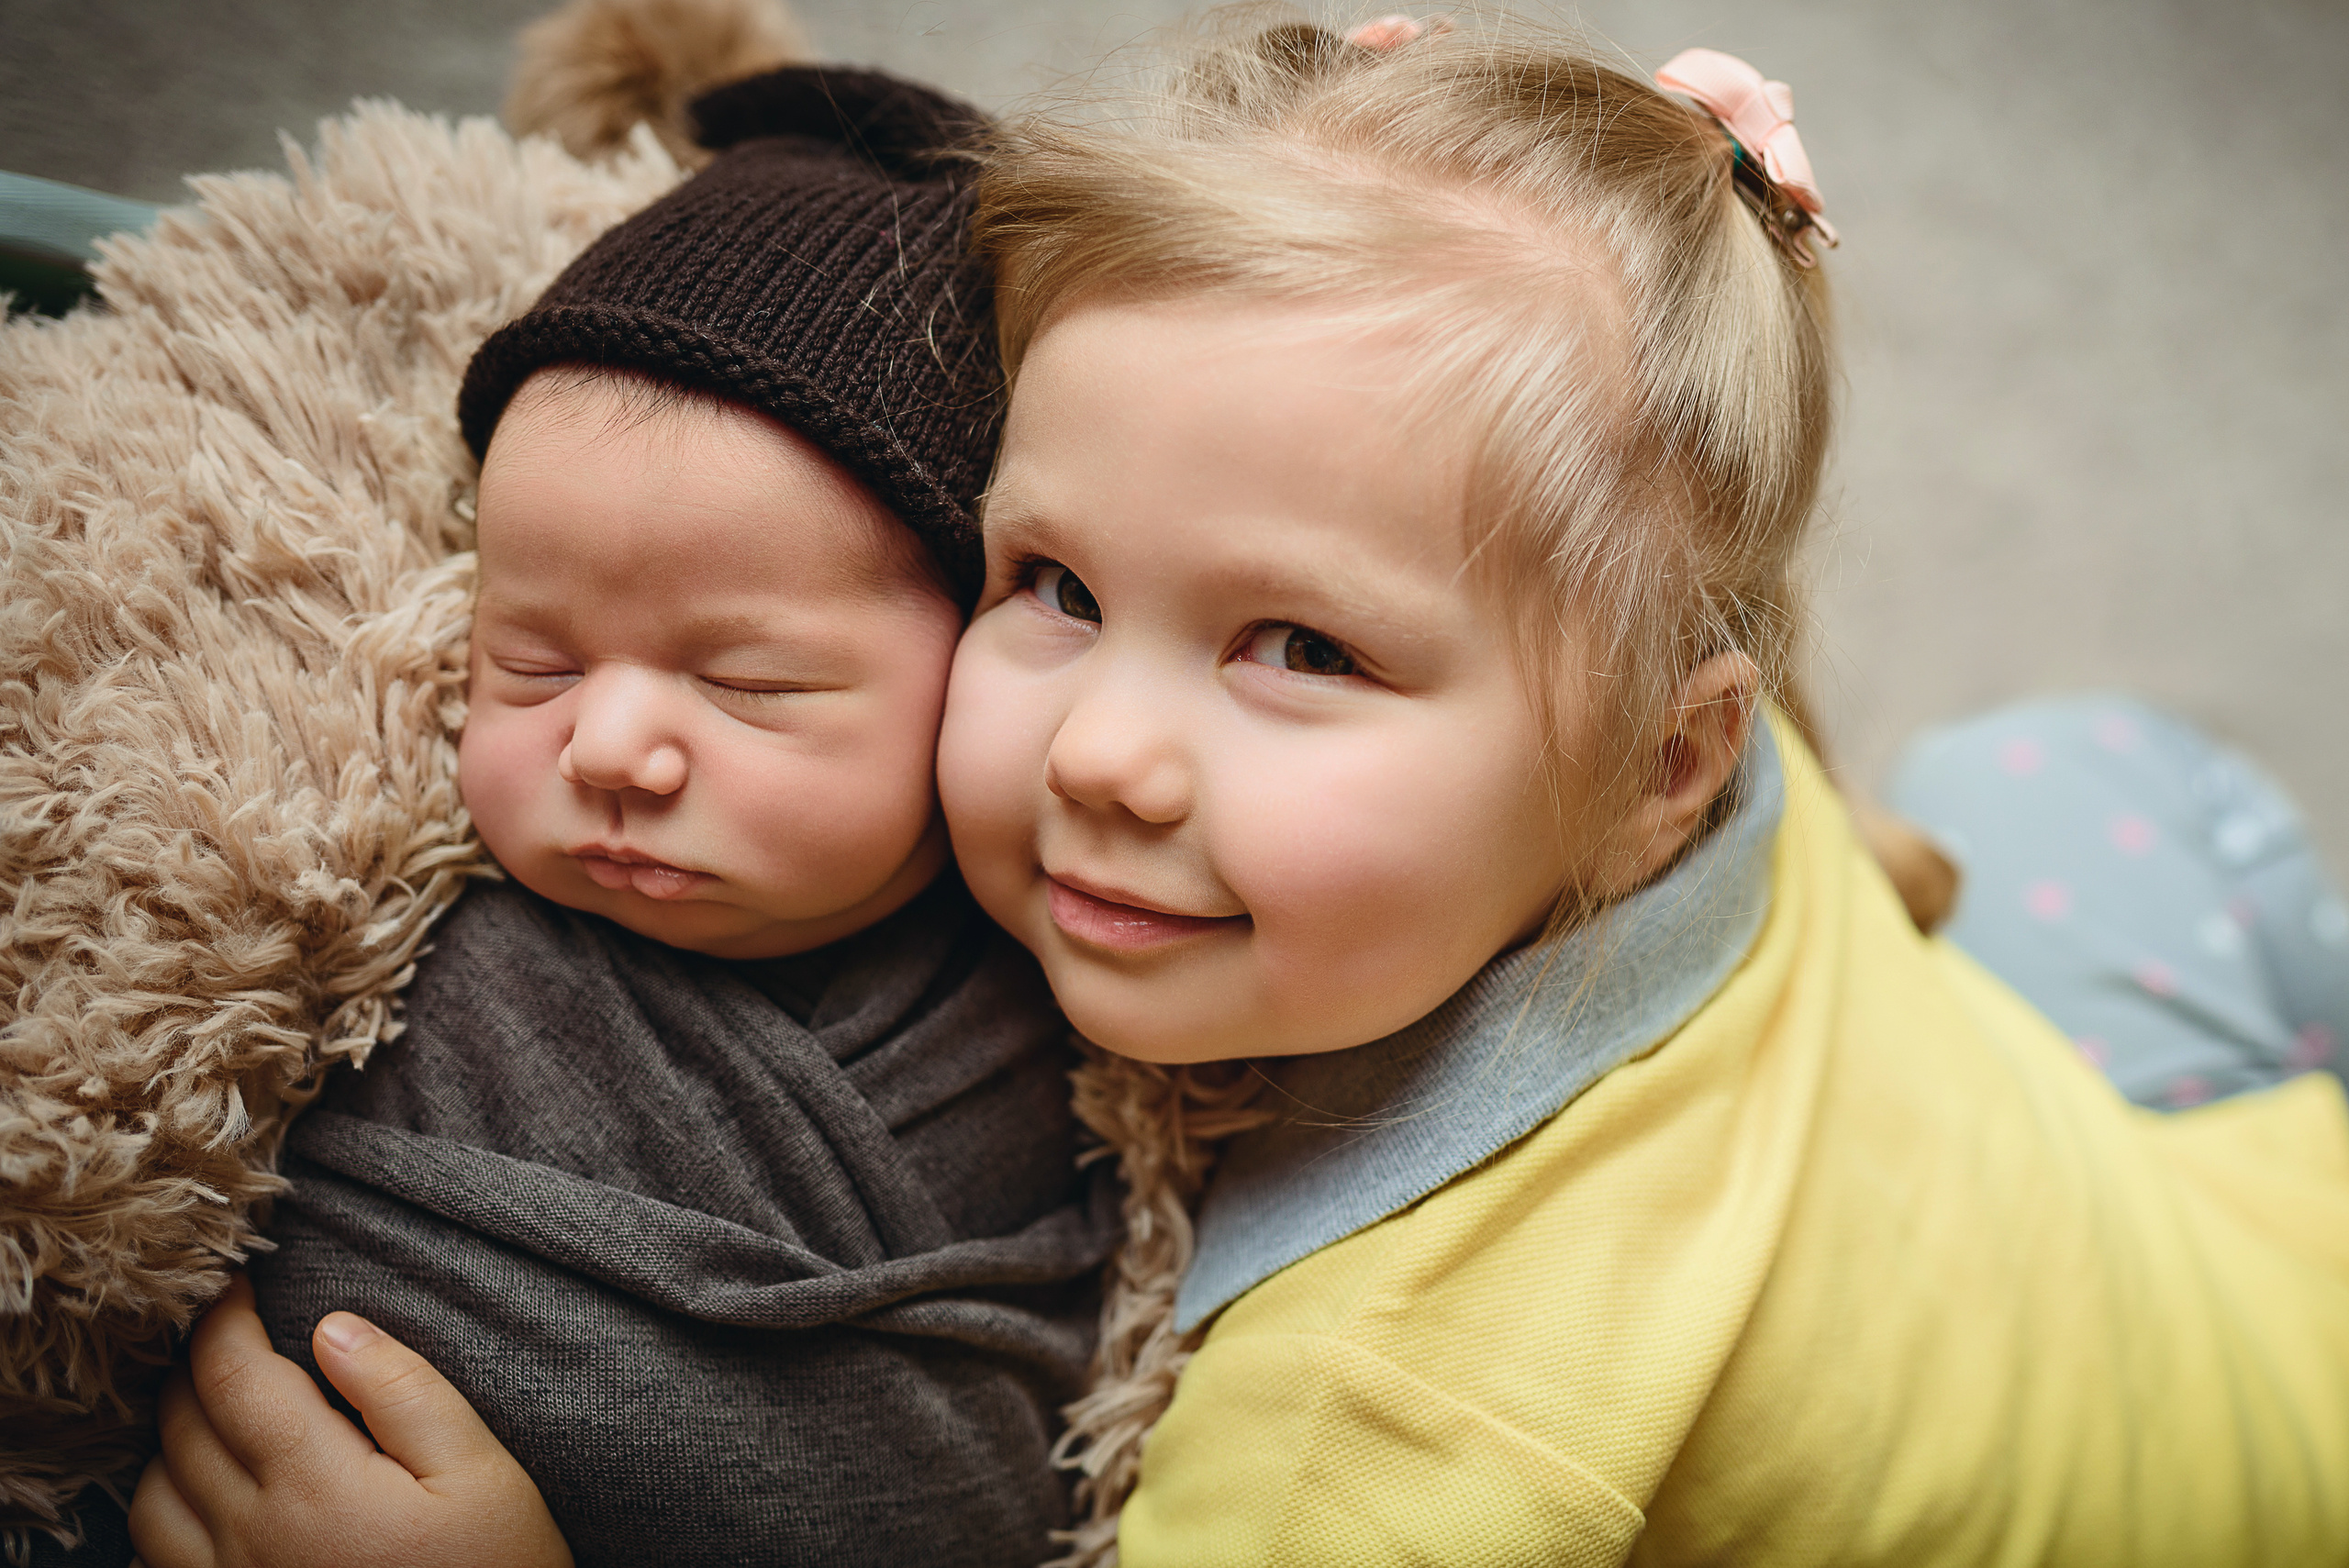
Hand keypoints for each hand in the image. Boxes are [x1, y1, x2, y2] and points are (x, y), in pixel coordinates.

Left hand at [128, 1274, 572, 1567]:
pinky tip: (201, 1504)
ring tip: (211, 1412)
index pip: (231, 1376)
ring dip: (167, 1441)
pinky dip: (161, 1520)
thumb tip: (334, 1328)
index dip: (222, 1317)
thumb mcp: (481, 1474)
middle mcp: (252, 1537)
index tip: (235, 1282)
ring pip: (150, 1499)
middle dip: (192, 1366)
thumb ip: (405, 1393)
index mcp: (313, 1483)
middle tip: (226, 1332)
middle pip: (179, 1429)